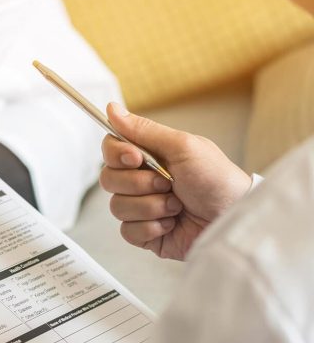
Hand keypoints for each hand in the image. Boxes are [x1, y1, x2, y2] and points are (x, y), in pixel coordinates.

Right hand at [100, 103, 250, 259]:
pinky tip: (172, 223)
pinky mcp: (145, 233)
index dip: (117, 154)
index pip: (111, 149)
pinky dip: (151, 228)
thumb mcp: (183, 146)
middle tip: (169, 183)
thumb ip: (144, 129)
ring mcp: (142, 208)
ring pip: (117, 207)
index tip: (136, 157)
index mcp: (149, 156)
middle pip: (109, 179)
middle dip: (140, 184)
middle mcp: (142, 180)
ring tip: (177, 206)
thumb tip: (112, 109)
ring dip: (150, 207)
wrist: (233, 219)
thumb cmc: (217, 180)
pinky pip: (127, 231)